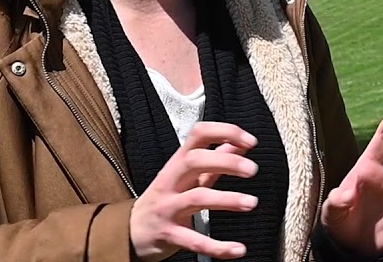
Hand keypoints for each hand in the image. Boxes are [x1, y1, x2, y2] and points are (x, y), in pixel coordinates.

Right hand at [130, 122, 260, 261]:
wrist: (130, 231)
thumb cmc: (164, 198)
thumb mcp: (186, 176)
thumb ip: (214, 160)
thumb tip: (240, 144)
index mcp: (178, 163)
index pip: (199, 135)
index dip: (226, 132)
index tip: (250, 141)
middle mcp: (171, 181)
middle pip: (195, 161)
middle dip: (226, 162)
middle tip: (252, 169)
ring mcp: (168, 208)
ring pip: (196, 198)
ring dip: (227, 199)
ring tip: (251, 202)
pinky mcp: (169, 234)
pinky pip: (194, 240)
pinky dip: (218, 246)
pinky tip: (238, 249)